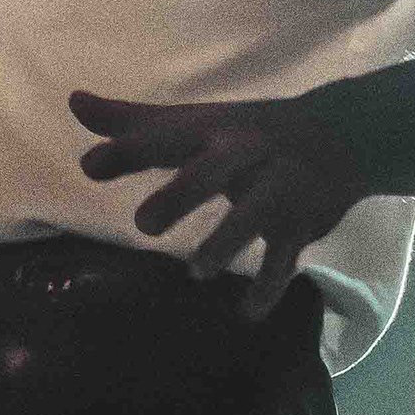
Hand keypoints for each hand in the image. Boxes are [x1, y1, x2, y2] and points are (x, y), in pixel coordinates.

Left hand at [70, 90, 370, 318]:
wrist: (339, 136)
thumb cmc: (245, 134)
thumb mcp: (192, 124)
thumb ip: (132, 124)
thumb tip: (74, 102)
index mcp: (209, 133)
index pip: (163, 138)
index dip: (127, 149)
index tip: (90, 166)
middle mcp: (243, 156)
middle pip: (211, 171)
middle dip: (180, 194)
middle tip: (145, 225)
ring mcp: (274, 190)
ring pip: (252, 215)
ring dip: (224, 244)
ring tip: (198, 271)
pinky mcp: (298, 225)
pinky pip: (284, 259)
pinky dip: (268, 288)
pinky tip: (248, 313)